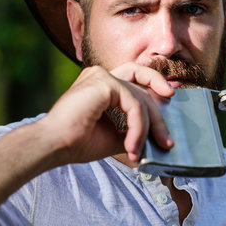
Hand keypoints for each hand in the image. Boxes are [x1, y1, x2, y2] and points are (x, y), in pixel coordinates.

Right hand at [38, 63, 174, 164]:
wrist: (54, 146)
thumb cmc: (76, 142)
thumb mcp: (113, 135)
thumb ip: (131, 129)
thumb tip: (153, 138)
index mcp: (100, 83)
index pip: (135, 79)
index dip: (154, 86)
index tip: (170, 102)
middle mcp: (101, 74)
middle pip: (142, 85)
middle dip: (158, 115)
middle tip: (166, 140)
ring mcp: (102, 75)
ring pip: (139, 97)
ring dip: (146, 127)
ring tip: (138, 150)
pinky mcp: (104, 82)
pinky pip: (134, 104)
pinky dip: (137, 126)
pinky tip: (131, 144)